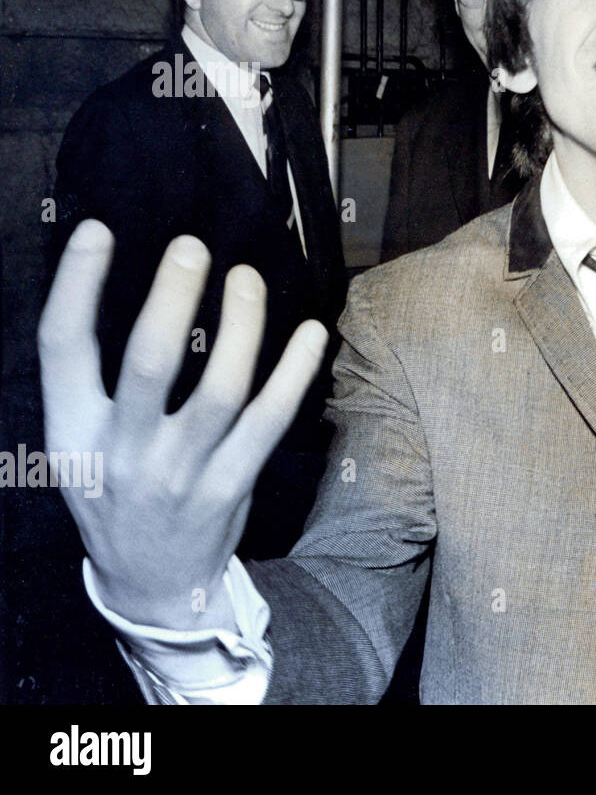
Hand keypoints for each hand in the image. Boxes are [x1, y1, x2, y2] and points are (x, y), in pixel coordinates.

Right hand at [38, 220, 327, 629]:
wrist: (151, 584)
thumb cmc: (118, 490)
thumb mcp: (81, 442)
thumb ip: (96, 381)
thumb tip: (146, 289)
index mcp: (71, 431)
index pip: (63, 348)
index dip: (76, 286)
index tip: (98, 231)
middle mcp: (123, 451)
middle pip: (150, 360)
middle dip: (173, 296)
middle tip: (192, 246)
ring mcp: (180, 473)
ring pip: (222, 388)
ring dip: (242, 324)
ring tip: (247, 278)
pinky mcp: (230, 488)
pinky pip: (270, 421)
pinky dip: (294, 373)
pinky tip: (311, 333)